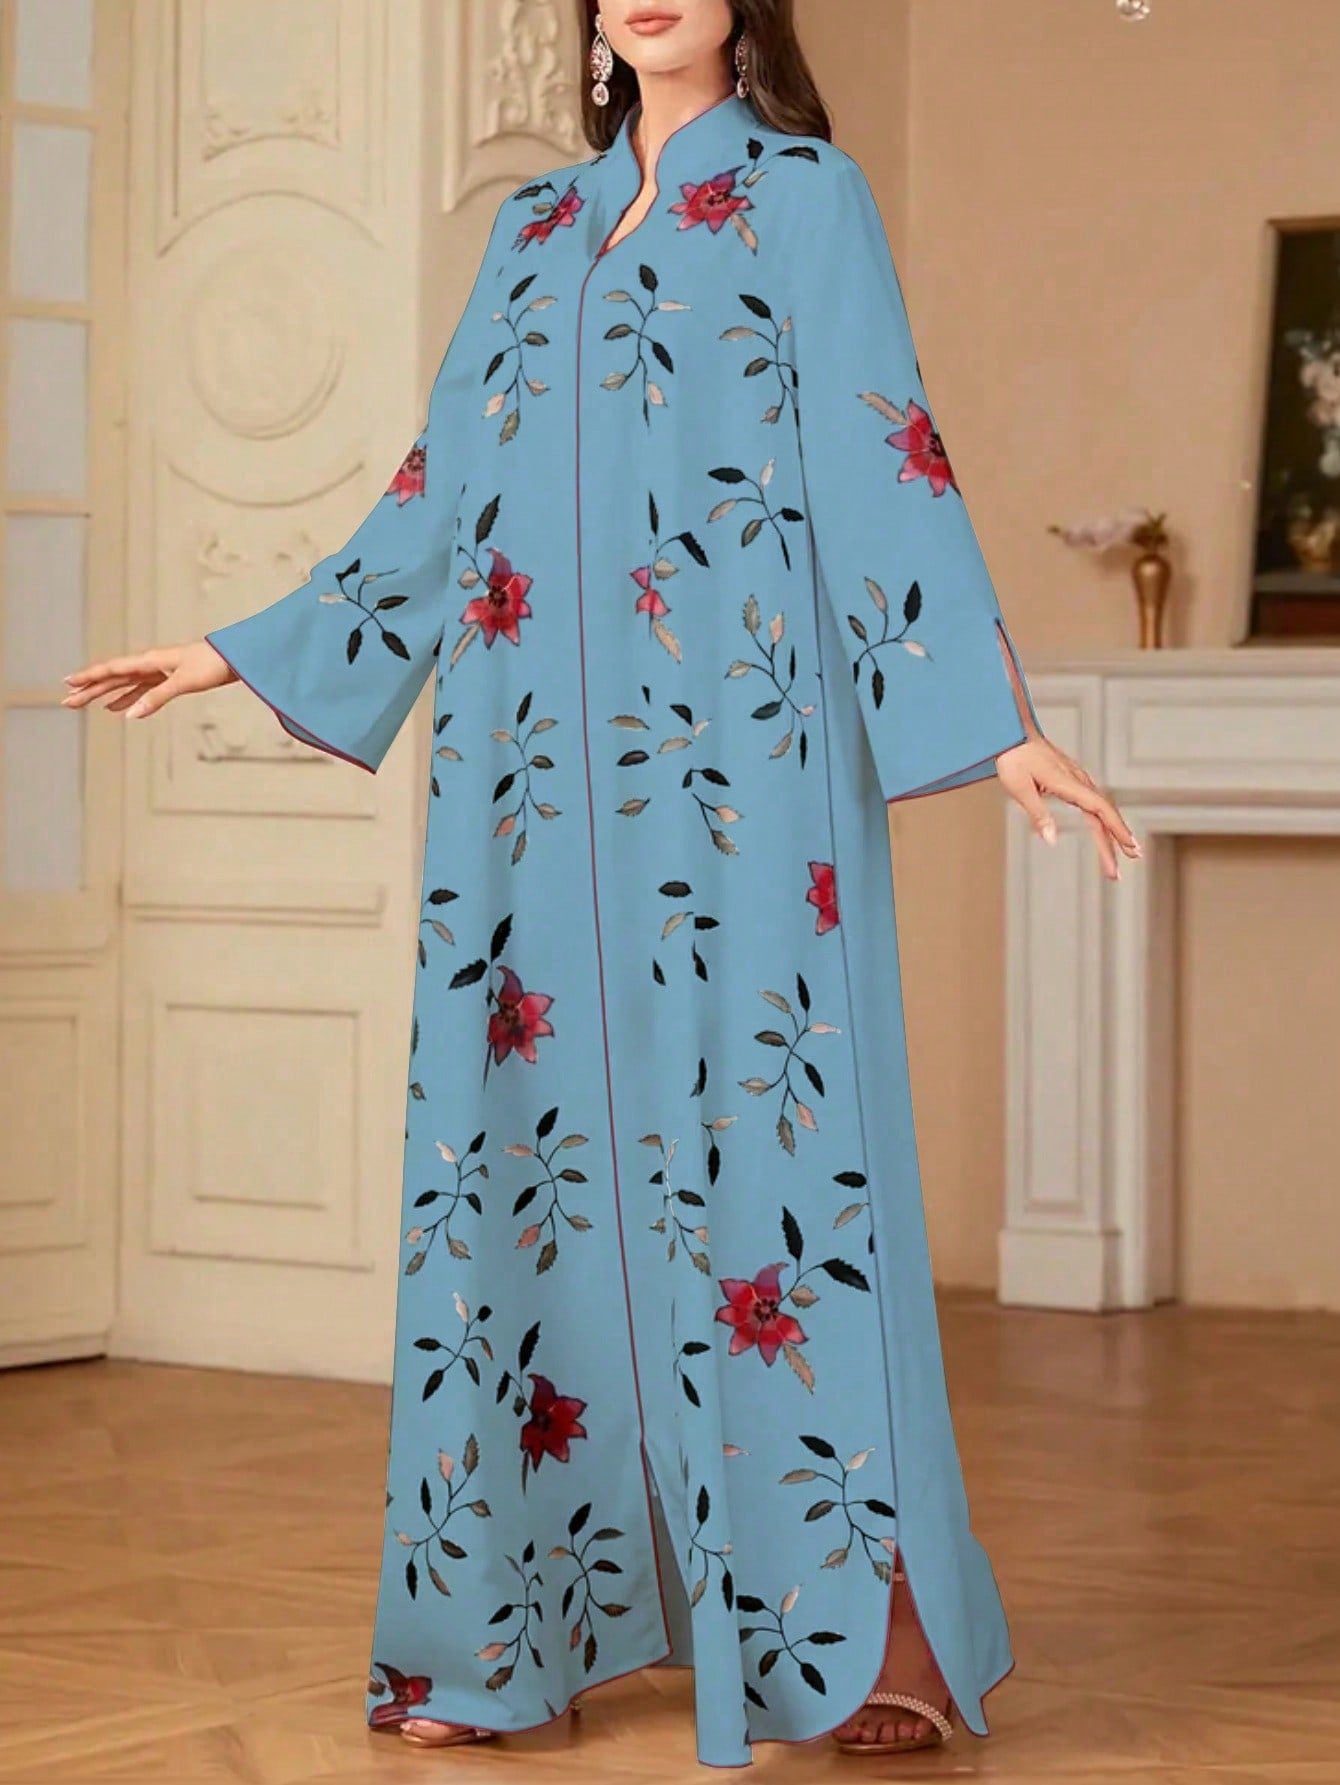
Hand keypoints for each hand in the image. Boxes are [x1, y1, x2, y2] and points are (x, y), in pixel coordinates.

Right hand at [61, 640, 236, 718]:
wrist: (235, 658)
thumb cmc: (212, 666)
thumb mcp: (183, 683)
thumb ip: (156, 698)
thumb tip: (129, 715)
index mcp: (150, 661)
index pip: (112, 669)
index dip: (90, 677)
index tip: (68, 683)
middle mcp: (150, 664)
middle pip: (113, 677)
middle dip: (89, 689)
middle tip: (67, 702)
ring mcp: (158, 671)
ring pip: (124, 684)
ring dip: (103, 694)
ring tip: (83, 704)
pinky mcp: (168, 679)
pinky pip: (140, 690)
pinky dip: (127, 699)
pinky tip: (117, 708)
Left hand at [994, 736, 1139, 880]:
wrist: (1012, 733)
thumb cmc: (1013, 759)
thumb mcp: (1020, 789)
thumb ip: (1038, 815)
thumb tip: (1051, 840)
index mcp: (1069, 783)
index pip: (1101, 809)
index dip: (1117, 830)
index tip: (1130, 848)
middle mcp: (1079, 781)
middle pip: (1105, 814)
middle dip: (1115, 843)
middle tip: (1118, 872)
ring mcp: (1078, 779)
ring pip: (1101, 810)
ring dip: (1111, 834)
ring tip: (1120, 857)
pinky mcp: (1073, 780)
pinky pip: (1093, 804)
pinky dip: (1102, 821)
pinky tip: (1105, 834)